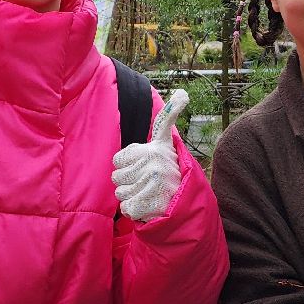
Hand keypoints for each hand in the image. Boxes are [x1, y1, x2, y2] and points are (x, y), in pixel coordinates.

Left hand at [112, 89, 188, 221]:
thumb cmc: (170, 171)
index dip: (128, 167)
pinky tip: (149, 206)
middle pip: (116, 177)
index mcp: (154, 149)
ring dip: (132, 197)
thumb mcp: (167, 143)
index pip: (117, 160)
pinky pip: (126, 208)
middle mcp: (154, 164)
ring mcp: (153, 185)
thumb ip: (168, 118)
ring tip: (150, 194)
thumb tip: (182, 93)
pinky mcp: (150, 204)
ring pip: (120, 194)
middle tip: (148, 183)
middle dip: (129, 183)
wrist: (187, 203)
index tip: (145, 167)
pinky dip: (135, 211)